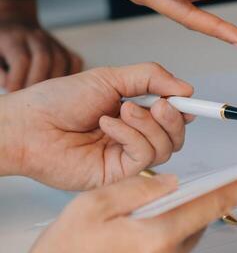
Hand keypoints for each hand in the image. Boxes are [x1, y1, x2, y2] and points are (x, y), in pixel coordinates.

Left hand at [0, 0, 82, 90]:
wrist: (16, 27)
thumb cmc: (1, 48)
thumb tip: (7, 84)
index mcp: (14, 38)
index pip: (22, 59)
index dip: (17, 80)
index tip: (12, 93)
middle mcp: (36, 37)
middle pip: (44, 58)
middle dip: (37, 82)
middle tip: (30, 99)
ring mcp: (53, 42)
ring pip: (62, 61)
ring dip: (55, 84)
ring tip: (45, 97)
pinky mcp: (65, 48)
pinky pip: (75, 62)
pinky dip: (71, 77)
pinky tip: (61, 89)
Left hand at [0, 62, 195, 189]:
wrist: (28, 126)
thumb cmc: (56, 103)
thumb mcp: (108, 78)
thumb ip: (150, 77)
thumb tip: (184, 87)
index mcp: (132, 112)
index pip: (172, 115)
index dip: (186, 109)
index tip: (191, 100)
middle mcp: (132, 136)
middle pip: (176, 136)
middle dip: (173, 118)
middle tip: (159, 104)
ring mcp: (125, 157)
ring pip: (165, 148)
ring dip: (148, 125)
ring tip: (122, 110)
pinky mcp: (118, 174)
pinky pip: (144, 157)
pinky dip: (131, 136)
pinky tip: (109, 125)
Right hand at [0, 162, 236, 252]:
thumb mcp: (92, 207)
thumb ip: (139, 188)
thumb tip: (171, 183)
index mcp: (159, 236)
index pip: (217, 201)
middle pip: (192, 224)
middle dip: (174, 209)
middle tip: (136, 210)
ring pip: (176, 246)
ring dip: (157, 234)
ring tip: (113, 240)